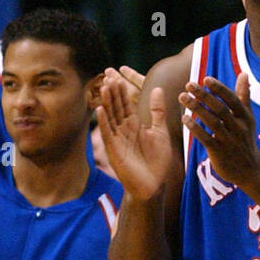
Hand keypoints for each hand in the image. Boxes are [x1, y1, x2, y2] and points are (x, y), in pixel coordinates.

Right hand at [96, 74, 173, 201]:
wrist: (153, 185)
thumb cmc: (157, 160)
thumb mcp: (160, 131)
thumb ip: (157, 111)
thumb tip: (157, 88)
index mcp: (135, 124)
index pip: (127, 103)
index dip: (123, 90)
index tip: (118, 74)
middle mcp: (124, 129)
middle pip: (117, 107)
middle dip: (113, 92)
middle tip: (108, 74)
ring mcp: (117, 138)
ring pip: (111, 117)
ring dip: (107, 102)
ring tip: (103, 86)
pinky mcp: (114, 149)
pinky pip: (107, 133)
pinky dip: (103, 121)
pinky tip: (99, 109)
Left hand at [180, 75, 259, 188]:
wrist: (250, 170)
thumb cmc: (245, 139)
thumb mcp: (248, 117)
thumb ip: (243, 95)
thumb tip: (244, 73)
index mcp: (245, 117)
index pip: (232, 99)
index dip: (219, 89)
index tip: (206, 79)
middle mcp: (239, 128)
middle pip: (220, 109)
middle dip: (204, 96)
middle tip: (188, 85)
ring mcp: (230, 141)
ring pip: (212, 122)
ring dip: (197, 109)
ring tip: (183, 97)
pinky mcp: (220, 153)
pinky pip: (207, 139)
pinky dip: (196, 128)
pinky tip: (185, 118)